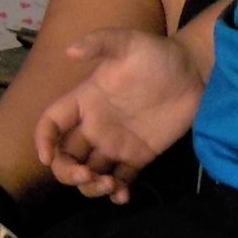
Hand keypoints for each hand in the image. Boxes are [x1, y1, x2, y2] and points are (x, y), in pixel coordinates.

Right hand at [34, 29, 203, 203]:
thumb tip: (69, 51)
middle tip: (86, 175)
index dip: (43, 140)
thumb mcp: (128, 41)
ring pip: (89, 174)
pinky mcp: (139, 156)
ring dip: (90, 188)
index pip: (52, 123)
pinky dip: (117, 194)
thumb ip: (99, 42)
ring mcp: (117, 144)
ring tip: (110, 185)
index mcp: (85, 101)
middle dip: (67, 172)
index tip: (47, 157)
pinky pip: (121, 181)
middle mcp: (95, 126)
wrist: (194, 71)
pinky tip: (123, 196)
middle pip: (66, 156)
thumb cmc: (157, 54)